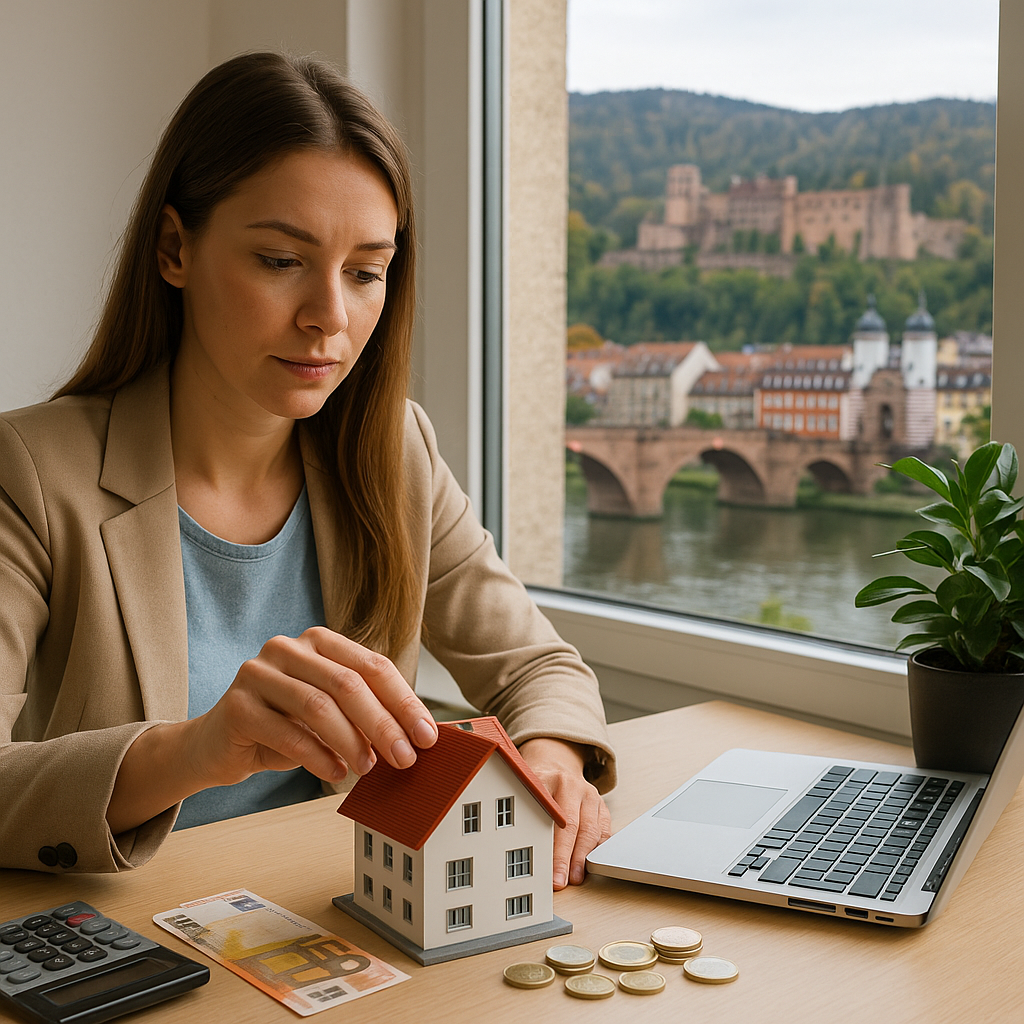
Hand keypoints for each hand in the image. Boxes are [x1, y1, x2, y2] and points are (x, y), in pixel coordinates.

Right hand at [108, 627, 436, 833]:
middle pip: (348, 684)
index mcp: (319, 641)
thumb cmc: (284, 727)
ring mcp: (257, 672)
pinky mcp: (236, 705)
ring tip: (367, 769)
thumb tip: (417, 738)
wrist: (216, 746)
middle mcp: (287, 647)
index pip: (372, 666)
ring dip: (351, 742)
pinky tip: (335, 772)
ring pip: (318, 706)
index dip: (404, 701)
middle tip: (405, 759)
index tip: (427, 736)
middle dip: (383, 724)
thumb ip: (365, 715)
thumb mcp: (329, 715)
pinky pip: (288, 733)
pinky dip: (318, 757)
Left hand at [518, 737, 610, 889]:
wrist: (556, 763)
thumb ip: (525, 811)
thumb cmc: (538, 782)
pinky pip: (604, 831)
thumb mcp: (525, 788)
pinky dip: (598, 850)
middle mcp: (574, 786)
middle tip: (561, 880)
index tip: (548, 869)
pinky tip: (590, 864)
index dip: (552, 847)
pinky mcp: (602, 806)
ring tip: (575, 877)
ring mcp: (591, 796)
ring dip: (583, 858)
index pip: (553, 817)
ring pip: (592, 830)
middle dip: (568, 858)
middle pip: (574, 827)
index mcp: (552, 780)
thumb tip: (521, 849)